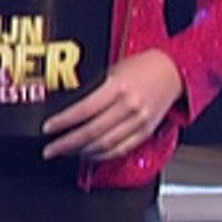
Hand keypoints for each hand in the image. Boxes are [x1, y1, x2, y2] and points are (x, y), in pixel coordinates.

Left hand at [41, 48, 182, 160]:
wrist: (172, 71)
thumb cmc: (142, 66)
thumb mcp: (113, 70)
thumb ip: (94, 89)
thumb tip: (68, 106)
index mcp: (118, 87)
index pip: (84, 109)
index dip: (63, 121)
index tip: (48, 128)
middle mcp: (130, 106)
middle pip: (92, 131)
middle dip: (67, 143)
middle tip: (50, 149)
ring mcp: (139, 121)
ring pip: (105, 145)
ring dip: (82, 152)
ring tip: (66, 152)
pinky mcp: (145, 132)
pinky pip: (121, 149)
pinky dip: (103, 155)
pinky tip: (89, 155)